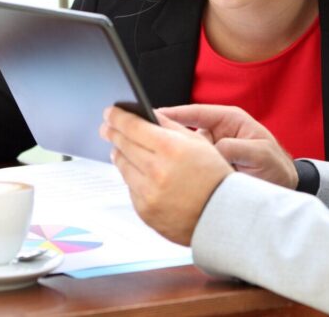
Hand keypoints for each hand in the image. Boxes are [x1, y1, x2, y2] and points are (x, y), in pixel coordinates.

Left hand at [100, 107, 232, 245]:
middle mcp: (157, 171)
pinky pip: (130, 188)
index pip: (133, 127)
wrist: (222, 216)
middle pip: (123, 145)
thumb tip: (148, 114)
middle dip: (113, 133)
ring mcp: (148, 193)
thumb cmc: (214, 177)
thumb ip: (170, 126)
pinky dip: (133, 178)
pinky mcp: (144, 211)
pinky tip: (139, 173)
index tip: (109, 113)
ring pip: (122, 167)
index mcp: (171, 149)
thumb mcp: (198, 142)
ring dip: (120, 155)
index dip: (118, 117)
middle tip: (107, 127)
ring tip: (120, 148)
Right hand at [158, 104, 297, 189]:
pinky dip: (182, 173)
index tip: (153, 115)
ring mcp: (210, 151)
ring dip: (176, 159)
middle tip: (150, 142)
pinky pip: (190, 168)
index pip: (196, 112)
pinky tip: (174, 180)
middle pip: (184, 131)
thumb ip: (236, 148)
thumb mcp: (260, 154)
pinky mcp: (207, 168)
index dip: (174, 114)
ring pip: (184, 152)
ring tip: (165, 167)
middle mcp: (216, 133)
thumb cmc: (274, 165)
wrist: (281, 187)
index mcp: (229, 120)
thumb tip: (213, 150)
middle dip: (167, 136)